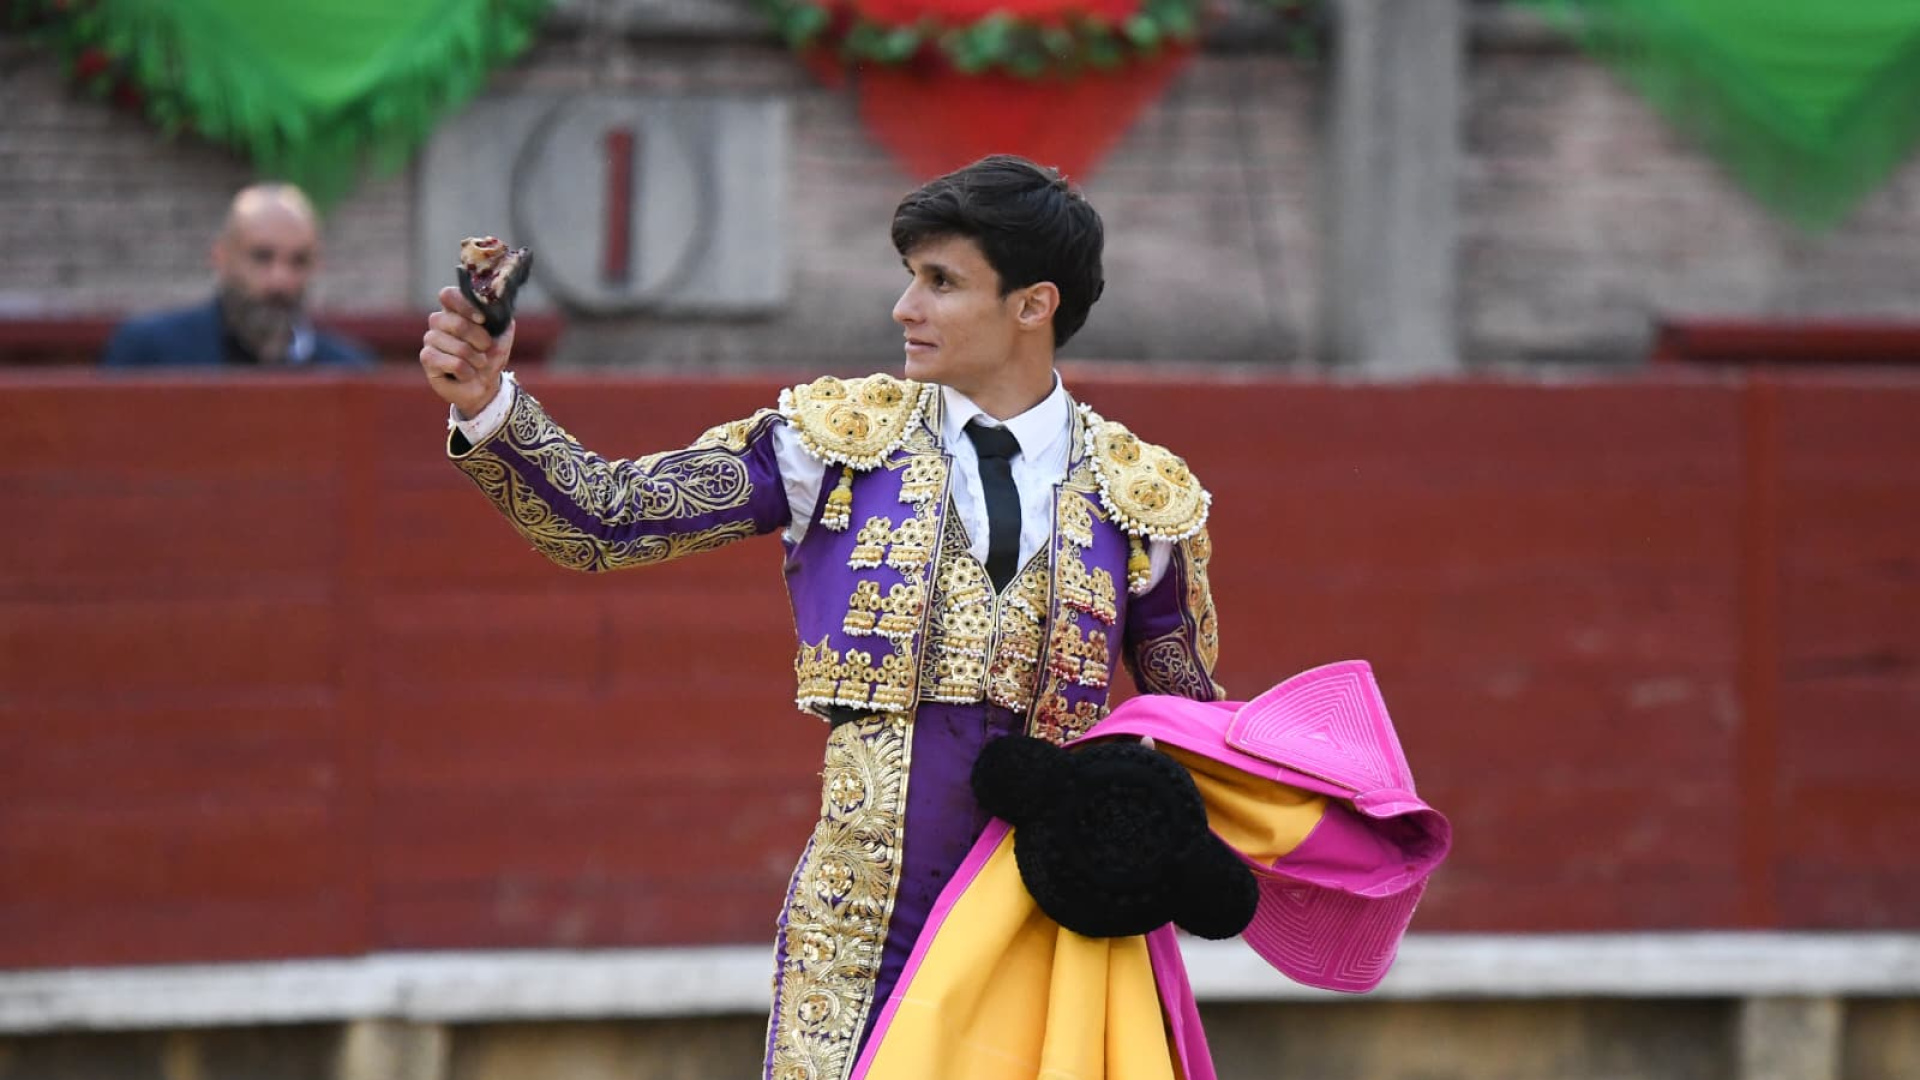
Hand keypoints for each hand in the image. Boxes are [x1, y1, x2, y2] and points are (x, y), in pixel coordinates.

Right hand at [419, 285, 515, 417]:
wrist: (484, 386)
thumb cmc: (490, 358)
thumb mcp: (502, 339)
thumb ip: (502, 322)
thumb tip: (501, 308)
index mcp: (455, 311)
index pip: (448, 295)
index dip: (464, 305)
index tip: (482, 319)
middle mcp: (439, 322)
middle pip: (455, 322)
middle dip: (478, 338)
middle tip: (486, 348)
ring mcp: (431, 339)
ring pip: (455, 345)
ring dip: (475, 358)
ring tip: (479, 364)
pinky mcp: (427, 358)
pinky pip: (451, 362)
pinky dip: (466, 371)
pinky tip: (466, 374)